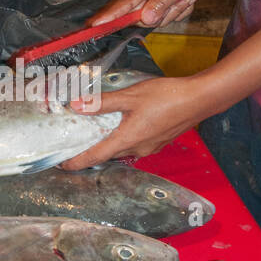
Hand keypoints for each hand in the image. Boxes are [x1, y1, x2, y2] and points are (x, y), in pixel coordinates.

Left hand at [62, 76, 209, 169]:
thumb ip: (102, 102)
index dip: (76, 161)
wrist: (199, 99)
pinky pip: (134, 145)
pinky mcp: (158, 142)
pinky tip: (120, 126)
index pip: (94, 156)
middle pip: (107, 155)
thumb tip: (75, 106)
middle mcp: (137, 149)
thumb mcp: (131, 96)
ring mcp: (149, 147)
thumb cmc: (167, 96)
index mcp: (127, 139)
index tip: (61, 164)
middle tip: (73, 143)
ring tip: (93, 133)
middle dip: (89, 151)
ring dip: (107, 145)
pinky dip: (122, 139)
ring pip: (121, 150)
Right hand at [91, 0, 214, 29]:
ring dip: (173, 11)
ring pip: (155, 18)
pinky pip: (165, 15)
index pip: (124, 3)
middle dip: (163, 15)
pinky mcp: (159, 0)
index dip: (109, 15)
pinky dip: (178, 10)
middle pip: (142, 16)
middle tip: (181, 1)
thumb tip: (144, 19)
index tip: (94, 25)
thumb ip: (161, 3)